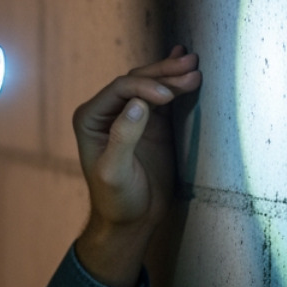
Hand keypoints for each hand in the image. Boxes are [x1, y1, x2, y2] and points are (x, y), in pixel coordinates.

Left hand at [71, 46, 201, 286]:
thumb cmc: (117, 200)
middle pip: (136, 81)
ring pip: (151, 85)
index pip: (121, 89)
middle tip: (190, 65)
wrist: (132, 221)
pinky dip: (175, 85)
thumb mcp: (116, 172)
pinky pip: (163, 99)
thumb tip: (138, 103)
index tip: (169, 96)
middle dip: (163, 72)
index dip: (145, 86)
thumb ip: (124, 136)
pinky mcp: (150, 124)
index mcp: (91, 118)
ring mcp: (129, 115)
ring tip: (195, 66)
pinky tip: (187, 71)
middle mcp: (107, 112)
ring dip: (172, 75)